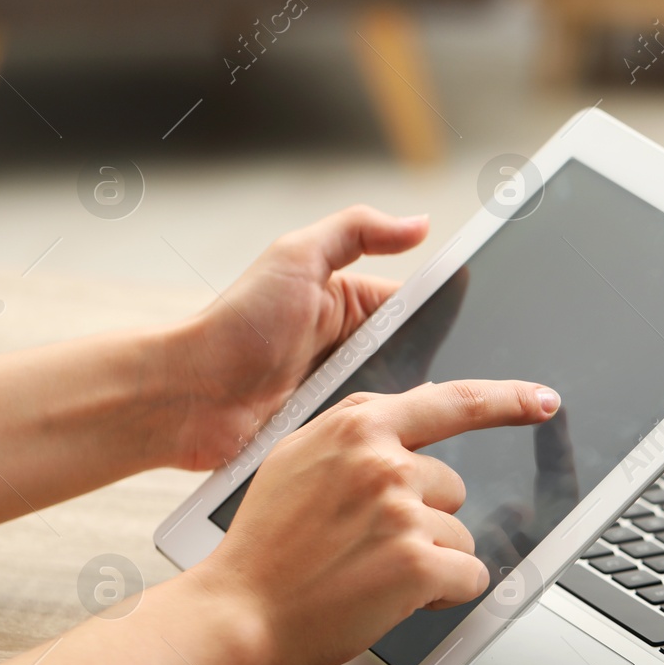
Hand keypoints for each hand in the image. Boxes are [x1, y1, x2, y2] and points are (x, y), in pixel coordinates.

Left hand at [164, 206, 429, 470]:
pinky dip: (384, 438)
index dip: (444, 316)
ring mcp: (343, 395)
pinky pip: (374, 437)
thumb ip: (358, 230)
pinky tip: (396, 441)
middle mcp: (352, 350)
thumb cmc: (237, 325)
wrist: (188, 397)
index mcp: (350, 305)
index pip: (417, 310)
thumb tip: (420, 223)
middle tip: (454, 375)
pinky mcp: (334, 434)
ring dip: (409, 406)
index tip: (474, 326)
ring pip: (402, 402)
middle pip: (417, 359)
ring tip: (425, 413)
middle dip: (432, 367)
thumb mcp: (298, 257)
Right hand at [184, 379, 561, 664]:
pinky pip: (469, 576)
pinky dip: (442, 596)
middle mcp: (382, 460)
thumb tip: (412, 416)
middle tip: (365, 548)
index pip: (451, 401)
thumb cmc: (262, 550)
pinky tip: (389, 600)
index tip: (543, 400)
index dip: (506, 400)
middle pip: (453, 486)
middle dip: (425, 521)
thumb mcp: (295, 462)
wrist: (234, 615)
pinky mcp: (418, 562)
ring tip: (368, 575)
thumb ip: (354, 437)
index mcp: (354, 427)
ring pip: (460, 535)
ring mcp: (401, 510)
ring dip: (429, 562)